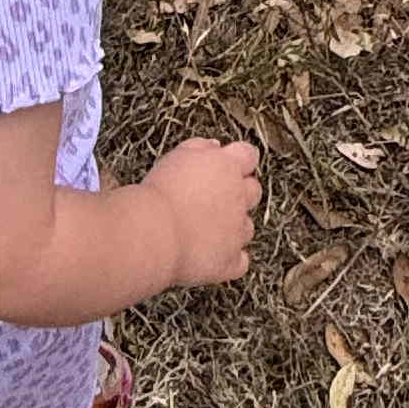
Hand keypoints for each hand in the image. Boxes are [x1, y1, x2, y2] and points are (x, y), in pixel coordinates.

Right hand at [144, 134, 261, 287]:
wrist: (154, 232)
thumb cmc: (161, 193)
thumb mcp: (177, 156)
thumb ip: (200, 147)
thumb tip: (215, 146)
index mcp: (227, 167)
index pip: (248, 155)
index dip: (241, 160)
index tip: (231, 165)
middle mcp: (239, 197)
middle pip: (253, 191)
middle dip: (240, 193)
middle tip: (214, 197)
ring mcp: (237, 231)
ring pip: (247, 228)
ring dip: (234, 227)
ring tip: (205, 229)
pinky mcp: (230, 260)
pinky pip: (240, 261)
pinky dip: (230, 259)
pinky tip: (213, 254)